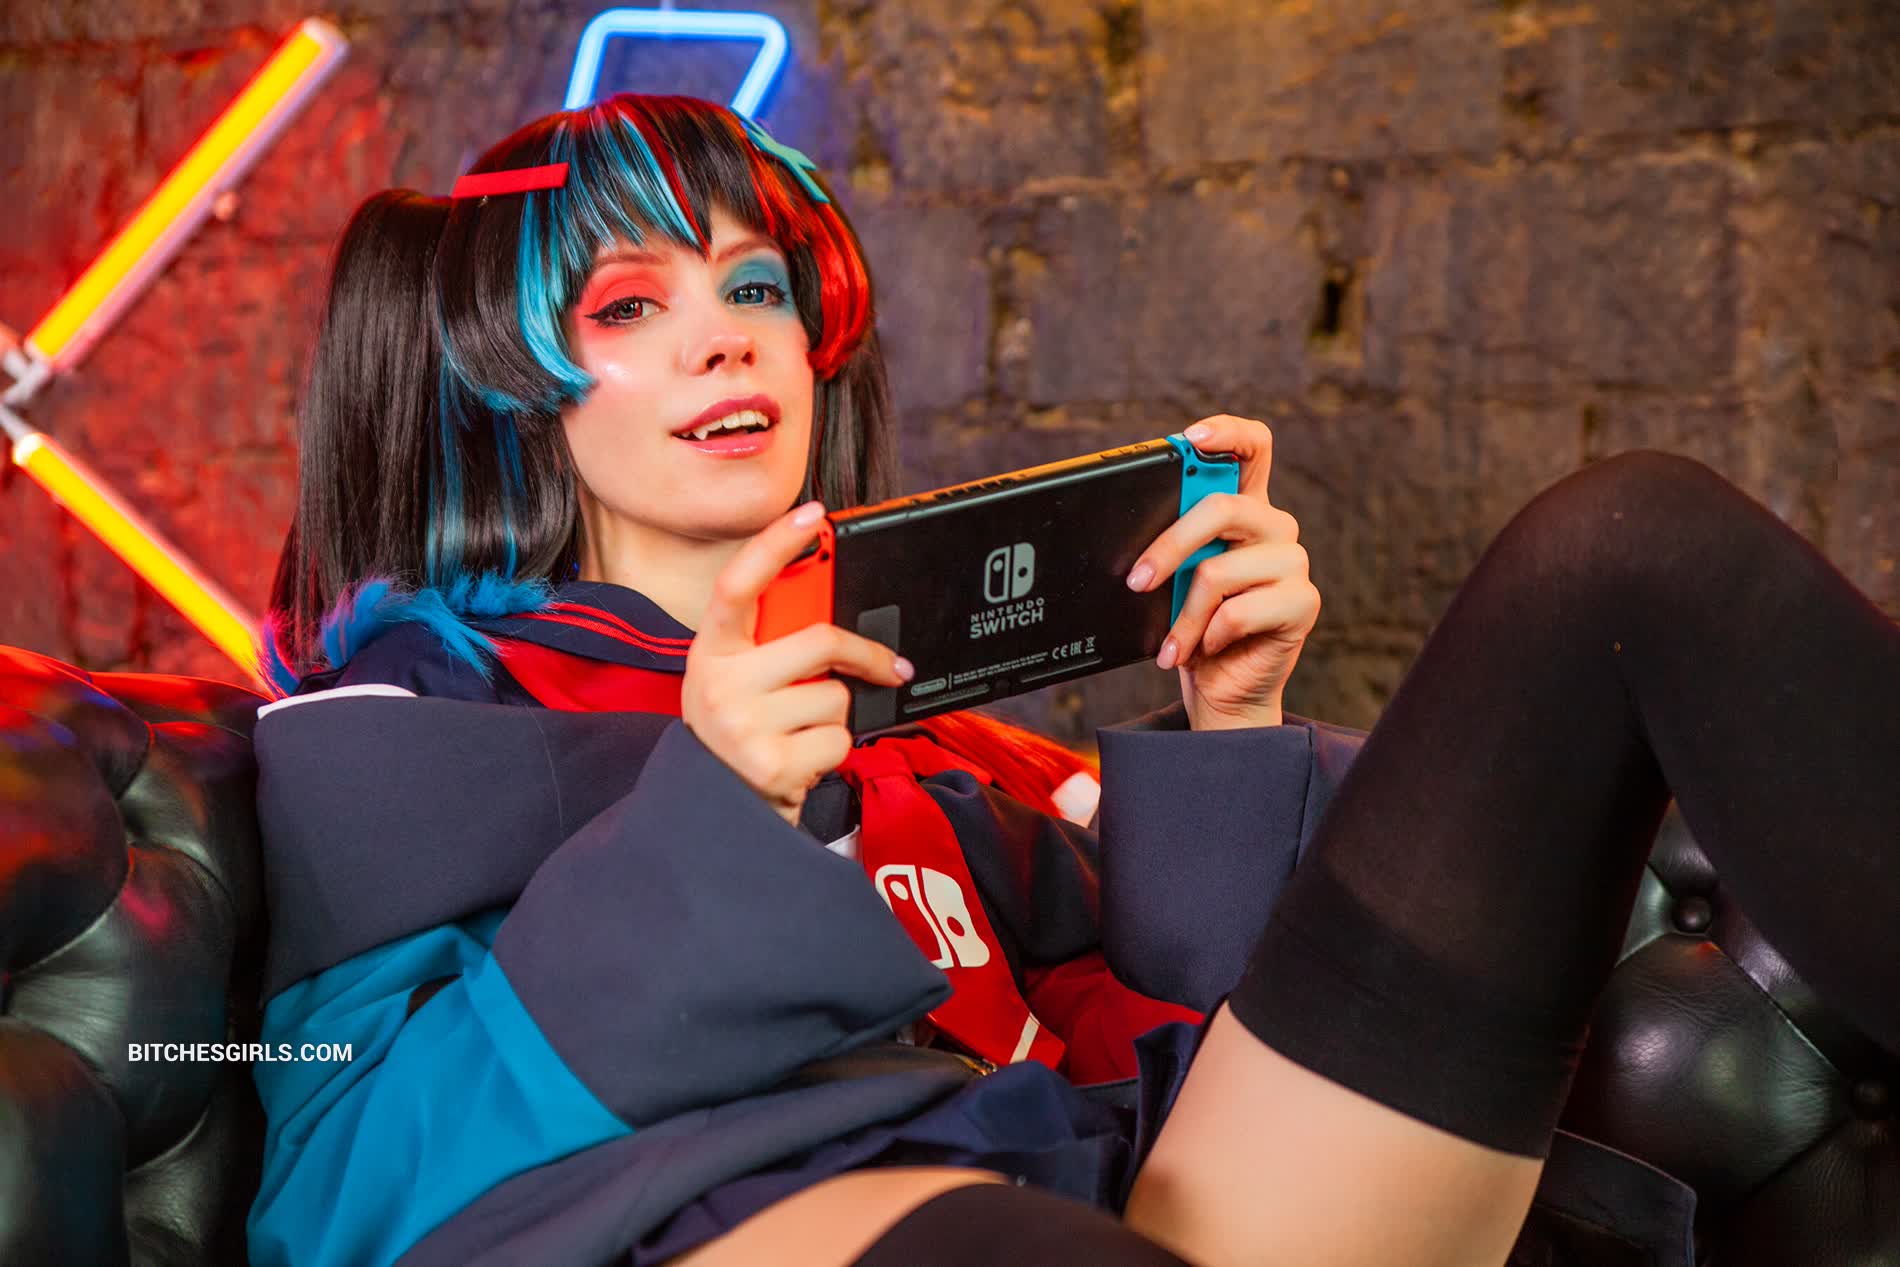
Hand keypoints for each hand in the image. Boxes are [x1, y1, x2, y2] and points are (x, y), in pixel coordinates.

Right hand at [684, 501, 914, 825]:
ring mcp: (743, 725)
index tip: (812, 515)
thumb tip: (838, 622)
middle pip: (818, 641)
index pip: (739, 583)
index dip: (775, 543)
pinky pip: (837, 738)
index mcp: (711, 651)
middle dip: (861, 655)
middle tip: (884, 664)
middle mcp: (720, 683)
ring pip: (836, 696)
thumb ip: (775, 647)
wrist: (717, 810)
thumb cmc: (739, 736)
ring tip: (801, 733)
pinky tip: (802, 760)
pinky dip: (833, 750)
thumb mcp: (739, 682)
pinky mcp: (771, 764)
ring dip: (835, 715)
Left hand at [1126, 416, 1320, 729]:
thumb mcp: (1175, 578)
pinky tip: (1207, 648)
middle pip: (1224, 506)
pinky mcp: (1303, 602)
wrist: (1223, 689)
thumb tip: (1134, 528)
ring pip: (1220, 570)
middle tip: (1137, 580)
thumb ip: (1172, 542)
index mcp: (1245, 509)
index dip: (1226, 432)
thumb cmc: (1194, 628)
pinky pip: (1238, 610)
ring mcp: (1293, 563)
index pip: (1253, 447)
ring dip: (1183, 614)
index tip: (1190, 438)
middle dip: (1170, 546)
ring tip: (1172, 643)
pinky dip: (1209, 634)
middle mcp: (1274, 528)